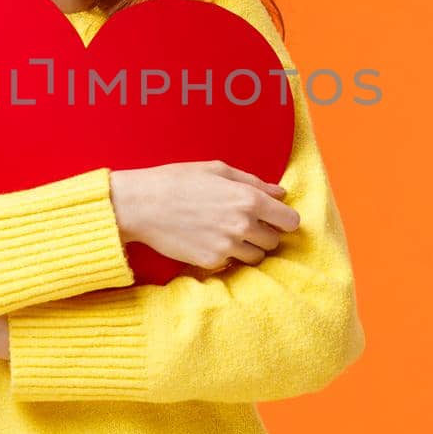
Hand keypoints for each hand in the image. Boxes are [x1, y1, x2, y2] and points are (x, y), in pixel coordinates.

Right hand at [108, 160, 299, 272]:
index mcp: (248, 199)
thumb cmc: (178, 180)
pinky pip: (231, 263)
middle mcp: (243, 225)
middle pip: (275, 241)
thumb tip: (280, 193)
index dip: (284, 219)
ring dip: (249, 247)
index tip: (273, 217)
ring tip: (228, 232)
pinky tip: (209, 239)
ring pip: (256, 256)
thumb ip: (253, 183)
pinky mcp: (211, 262)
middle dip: (265, 232)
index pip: (290, 221)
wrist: (142, 205)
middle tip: (245, 223)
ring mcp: (227, 247)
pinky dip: (226, 254)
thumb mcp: (218, 170)